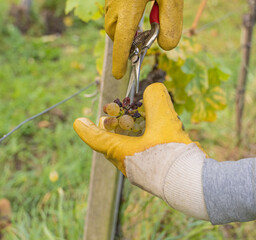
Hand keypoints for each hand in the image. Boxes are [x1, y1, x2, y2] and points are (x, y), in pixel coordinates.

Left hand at [73, 83, 205, 175]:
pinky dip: (140, 142)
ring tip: (137, 122)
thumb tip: (153, 89)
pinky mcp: (150, 175)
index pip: (96, 139)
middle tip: (114, 117)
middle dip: (112, 127)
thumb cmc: (173, 155)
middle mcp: (125, 164)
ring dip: (128, 134)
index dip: (86, 129)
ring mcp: (138, 172)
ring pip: (125, 148)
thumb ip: (156, 100)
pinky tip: (154, 136)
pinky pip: (138, 155)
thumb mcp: (165, 121)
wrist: (193, 185)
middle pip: (111, 142)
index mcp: (121, 152)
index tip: (78, 122)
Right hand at [105, 0, 183, 78]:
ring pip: (114, 24)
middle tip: (144, 40)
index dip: (119, 61)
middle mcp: (115, 5)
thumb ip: (170, 20)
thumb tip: (166, 46)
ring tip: (142, 22)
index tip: (118, 75)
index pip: (121, 42)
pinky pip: (114, 13)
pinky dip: (123, 18)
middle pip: (116, 35)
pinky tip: (137, 8)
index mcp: (128, 8)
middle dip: (127, 43)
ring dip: (125, 30)